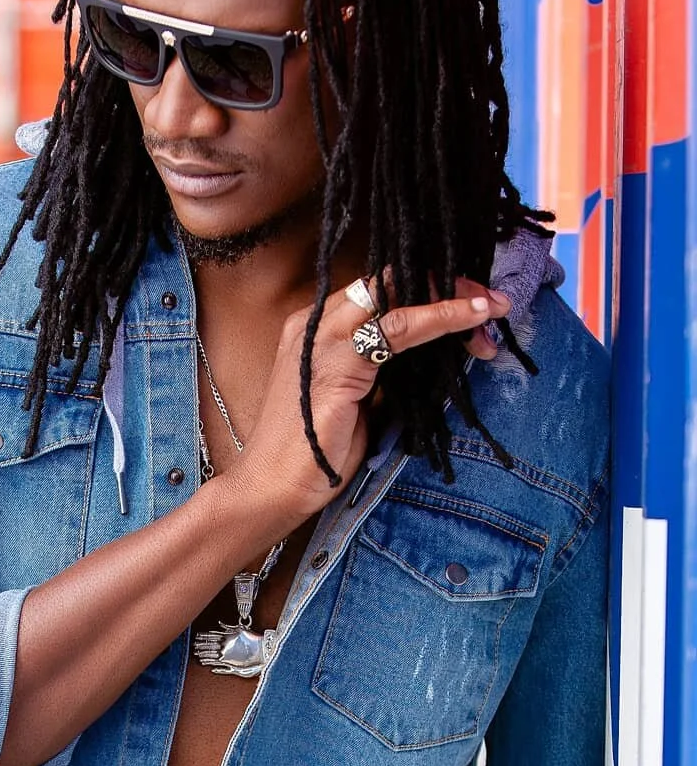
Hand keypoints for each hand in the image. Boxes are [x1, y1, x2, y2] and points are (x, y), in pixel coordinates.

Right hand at [226, 278, 511, 523]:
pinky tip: (471, 319)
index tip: (469, 305)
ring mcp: (322, 337)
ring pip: (394, 292)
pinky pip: (399, 326)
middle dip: (443, 284)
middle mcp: (316, 321)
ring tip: (491, 308)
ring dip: (450, 297)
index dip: (425, 289)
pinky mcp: (337, 362)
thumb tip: (432, 358)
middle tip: (488, 303)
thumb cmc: (313, 451)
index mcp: (317, 326)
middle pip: (387, 279)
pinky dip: (441, 318)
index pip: (378, 289)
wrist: (273, 485)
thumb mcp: (357, 397)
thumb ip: (383, 370)